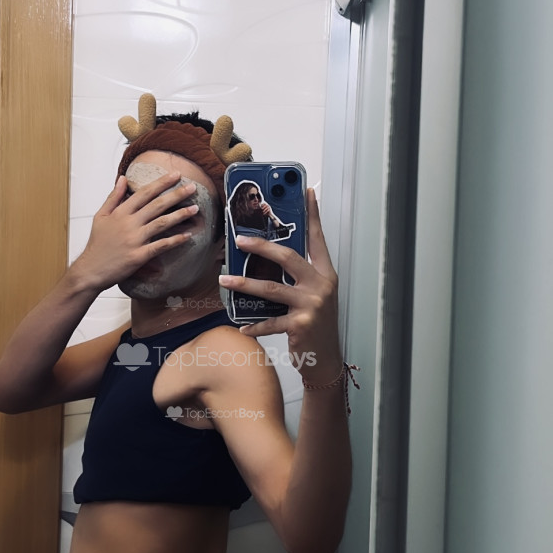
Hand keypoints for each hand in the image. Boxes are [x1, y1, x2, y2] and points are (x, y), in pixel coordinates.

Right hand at [72, 172, 199, 291]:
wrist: (91, 269)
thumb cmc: (97, 244)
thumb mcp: (100, 216)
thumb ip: (113, 196)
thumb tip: (122, 178)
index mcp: (120, 212)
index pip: (144, 193)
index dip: (161, 182)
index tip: (176, 174)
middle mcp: (129, 223)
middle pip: (157, 205)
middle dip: (176, 194)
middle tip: (192, 186)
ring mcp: (135, 240)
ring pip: (161, 223)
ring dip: (180, 215)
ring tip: (195, 208)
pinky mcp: (139, 256)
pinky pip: (161, 246)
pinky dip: (175, 240)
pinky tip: (187, 236)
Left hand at [219, 188, 341, 378]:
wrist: (327, 360)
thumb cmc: (316, 324)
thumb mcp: (314, 296)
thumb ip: (299, 276)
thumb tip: (269, 256)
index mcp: (325, 274)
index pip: (318, 239)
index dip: (312, 216)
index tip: (307, 193)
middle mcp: (320, 286)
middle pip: (287, 258)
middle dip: (261, 247)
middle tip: (239, 240)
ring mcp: (311, 306)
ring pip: (271, 289)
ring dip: (244, 284)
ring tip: (225, 281)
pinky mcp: (300, 325)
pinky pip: (270, 322)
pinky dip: (254, 325)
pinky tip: (241, 326)